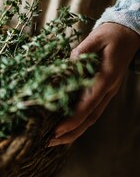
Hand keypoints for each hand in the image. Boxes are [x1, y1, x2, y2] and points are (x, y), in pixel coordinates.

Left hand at [49, 22, 139, 146]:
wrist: (128, 34)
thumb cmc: (110, 35)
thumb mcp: (95, 39)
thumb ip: (81, 52)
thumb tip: (66, 65)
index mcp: (105, 79)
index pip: (88, 105)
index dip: (72, 119)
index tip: (57, 130)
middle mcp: (107, 90)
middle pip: (90, 119)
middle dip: (70, 133)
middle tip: (49, 142)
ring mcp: (106, 93)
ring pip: (91, 118)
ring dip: (73, 132)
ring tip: (53, 141)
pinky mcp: (102, 92)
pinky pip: (91, 111)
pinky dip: (78, 122)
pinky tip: (65, 128)